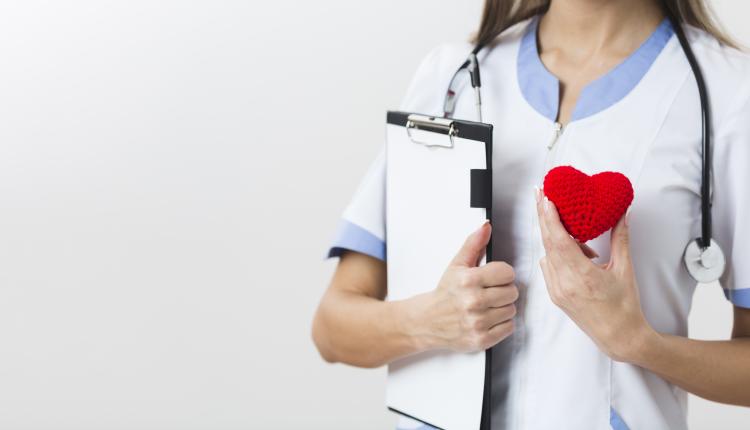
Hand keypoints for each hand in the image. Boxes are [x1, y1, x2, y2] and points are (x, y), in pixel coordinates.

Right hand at [413, 222, 517, 352]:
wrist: (427, 321)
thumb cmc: (445, 293)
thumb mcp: (456, 265)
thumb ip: (473, 244)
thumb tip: (486, 227)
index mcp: (468, 280)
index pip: (507, 273)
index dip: (502, 274)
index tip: (494, 278)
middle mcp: (473, 302)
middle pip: (512, 292)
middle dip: (503, 291)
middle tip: (489, 293)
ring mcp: (477, 322)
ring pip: (512, 310)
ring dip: (503, 307)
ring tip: (487, 306)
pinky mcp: (481, 339)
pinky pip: (509, 327)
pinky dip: (502, 323)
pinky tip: (488, 318)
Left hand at [535, 189, 655, 361]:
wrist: (619, 337)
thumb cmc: (625, 306)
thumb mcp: (625, 269)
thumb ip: (621, 238)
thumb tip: (622, 213)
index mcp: (582, 276)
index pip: (560, 241)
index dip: (551, 218)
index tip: (546, 198)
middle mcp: (564, 283)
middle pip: (548, 242)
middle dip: (542, 216)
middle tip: (540, 193)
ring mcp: (557, 290)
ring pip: (548, 254)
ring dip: (557, 238)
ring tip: (579, 236)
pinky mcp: (555, 295)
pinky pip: (549, 266)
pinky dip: (558, 254)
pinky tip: (577, 254)